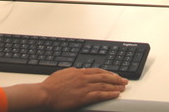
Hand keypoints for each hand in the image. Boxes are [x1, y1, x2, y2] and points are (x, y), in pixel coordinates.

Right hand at [5, 68, 127, 110]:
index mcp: (78, 71)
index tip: (113, 74)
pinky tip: (116, 94)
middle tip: (124, 80)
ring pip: (104, 84)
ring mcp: (84, 86)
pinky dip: (110, 94)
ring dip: (115, 85)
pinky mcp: (83, 96)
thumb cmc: (50, 86)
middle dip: (115, 78)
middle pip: (103, 76)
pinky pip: (100, 94)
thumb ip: (72, 73)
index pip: (97, 70)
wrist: (45, 94)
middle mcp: (83, 77)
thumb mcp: (62, 74)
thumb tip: (77, 72)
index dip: (107, 72)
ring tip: (123, 87)